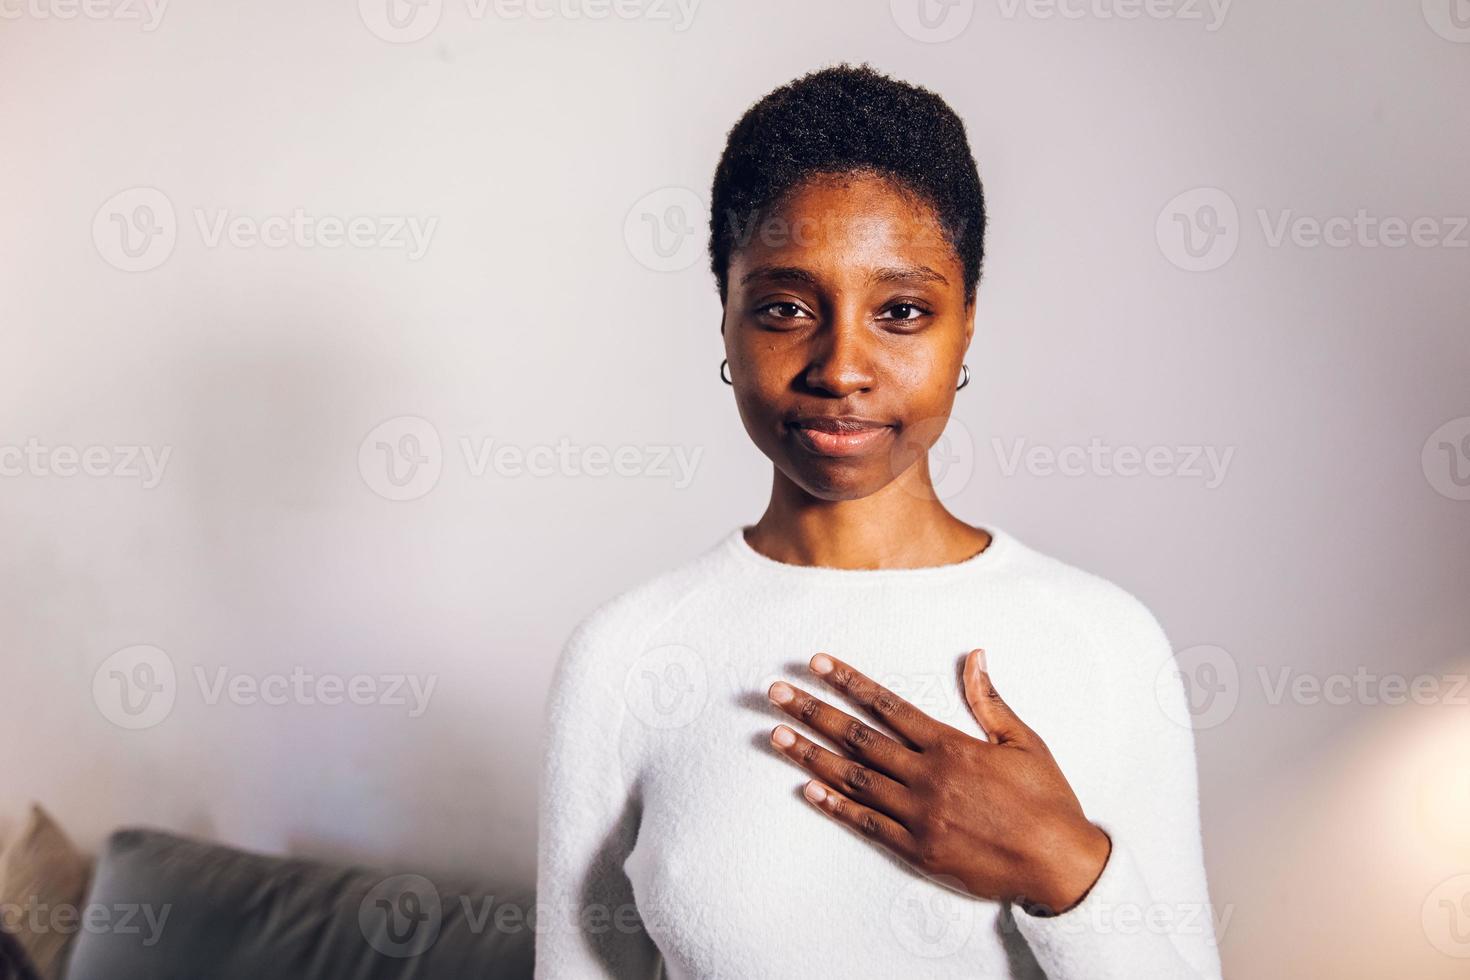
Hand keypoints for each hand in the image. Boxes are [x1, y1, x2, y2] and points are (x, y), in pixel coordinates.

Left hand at [766, 648, 1110, 914]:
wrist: (1059, 864)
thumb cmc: (1046, 800)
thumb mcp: (1024, 742)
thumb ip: (989, 701)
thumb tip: (974, 656)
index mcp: (951, 746)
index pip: (887, 705)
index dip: (848, 682)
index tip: (816, 663)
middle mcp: (928, 777)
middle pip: (857, 738)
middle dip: (813, 711)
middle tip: (775, 693)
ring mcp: (919, 815)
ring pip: (853, 779)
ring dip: (811, 755)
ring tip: (777, 735)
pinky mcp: (917, 849)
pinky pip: (867, 824)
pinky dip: (835, 806)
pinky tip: (807, 790)